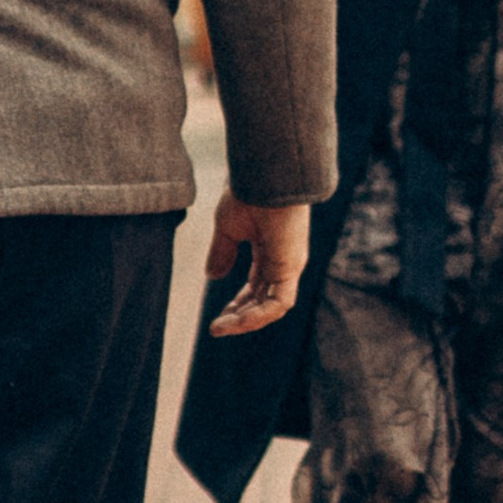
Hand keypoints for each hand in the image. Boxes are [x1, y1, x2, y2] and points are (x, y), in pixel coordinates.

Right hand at [203, 188, 311, 335]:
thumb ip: (222, 252)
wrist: (263, 174)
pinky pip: (278, 303)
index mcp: (271, 249)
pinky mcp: (291, 267)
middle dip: (240, 316)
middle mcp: (283, 260)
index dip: (239, 302)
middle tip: (217, 328)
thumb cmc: (247, 192)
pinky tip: (236, 320)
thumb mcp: (227, 227)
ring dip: (246, 321)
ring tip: (221, 327)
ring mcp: (289, 265)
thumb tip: (212, 277)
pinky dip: (258, 315)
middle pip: (264, 299)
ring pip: (271, 307)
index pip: (257, 285)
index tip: (218, 316)